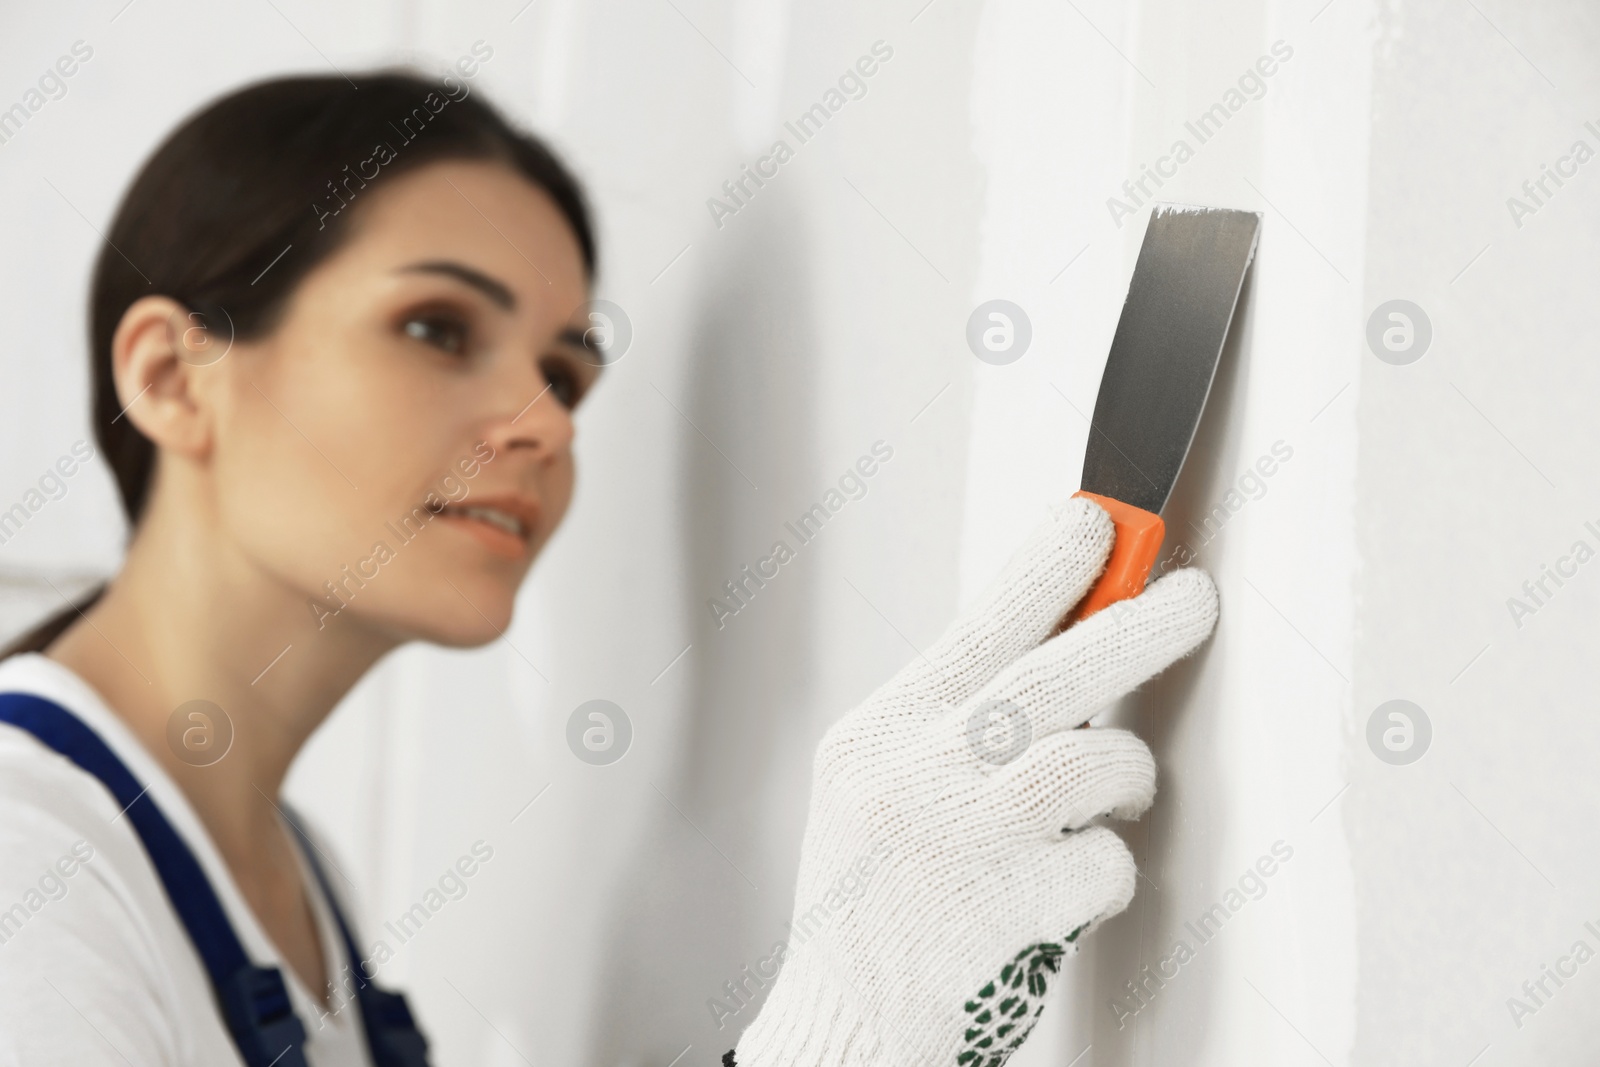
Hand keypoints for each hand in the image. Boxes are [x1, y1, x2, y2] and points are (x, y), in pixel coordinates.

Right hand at [734, 498, 1217, 1066]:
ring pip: (1096, 759)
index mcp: (882, 734)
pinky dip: (1107, 867)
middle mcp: (920, 774)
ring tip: (1117, 786)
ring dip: (1126, 771)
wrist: (843, 1018)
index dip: (1050, 564)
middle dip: (1142, 622)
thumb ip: (949, 717)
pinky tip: (1072, 882)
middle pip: (1057, 671)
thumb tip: (1055, 642)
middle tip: (1193, 597)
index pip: (979, 622)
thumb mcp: (874, 782)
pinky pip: (1107, 859)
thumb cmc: (868, 902)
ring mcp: (970, 839)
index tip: (1098, 521)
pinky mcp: (1017, 907)